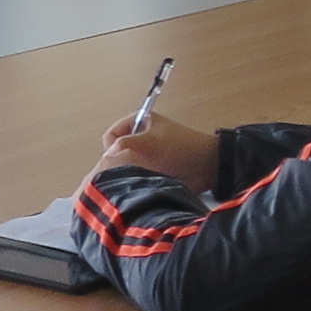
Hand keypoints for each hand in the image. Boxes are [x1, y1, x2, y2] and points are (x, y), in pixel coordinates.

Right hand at [90, 108, 217, 189]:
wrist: (208, 167)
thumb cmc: (180, 148)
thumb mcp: (150, 142)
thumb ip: (123, 146)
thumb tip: (103, 160)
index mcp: (137, 122)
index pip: (110, 136)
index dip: (111, 149)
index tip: (120, 160)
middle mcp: (138, 138)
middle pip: (115, 153)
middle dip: (118, 164)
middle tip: (127, 175)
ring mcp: (145, 156)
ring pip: (123, 167)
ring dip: (127, 175)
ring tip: (136, 183)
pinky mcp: (151, 172)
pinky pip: (134, 177)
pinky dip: (134, 183)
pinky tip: (139, 188)